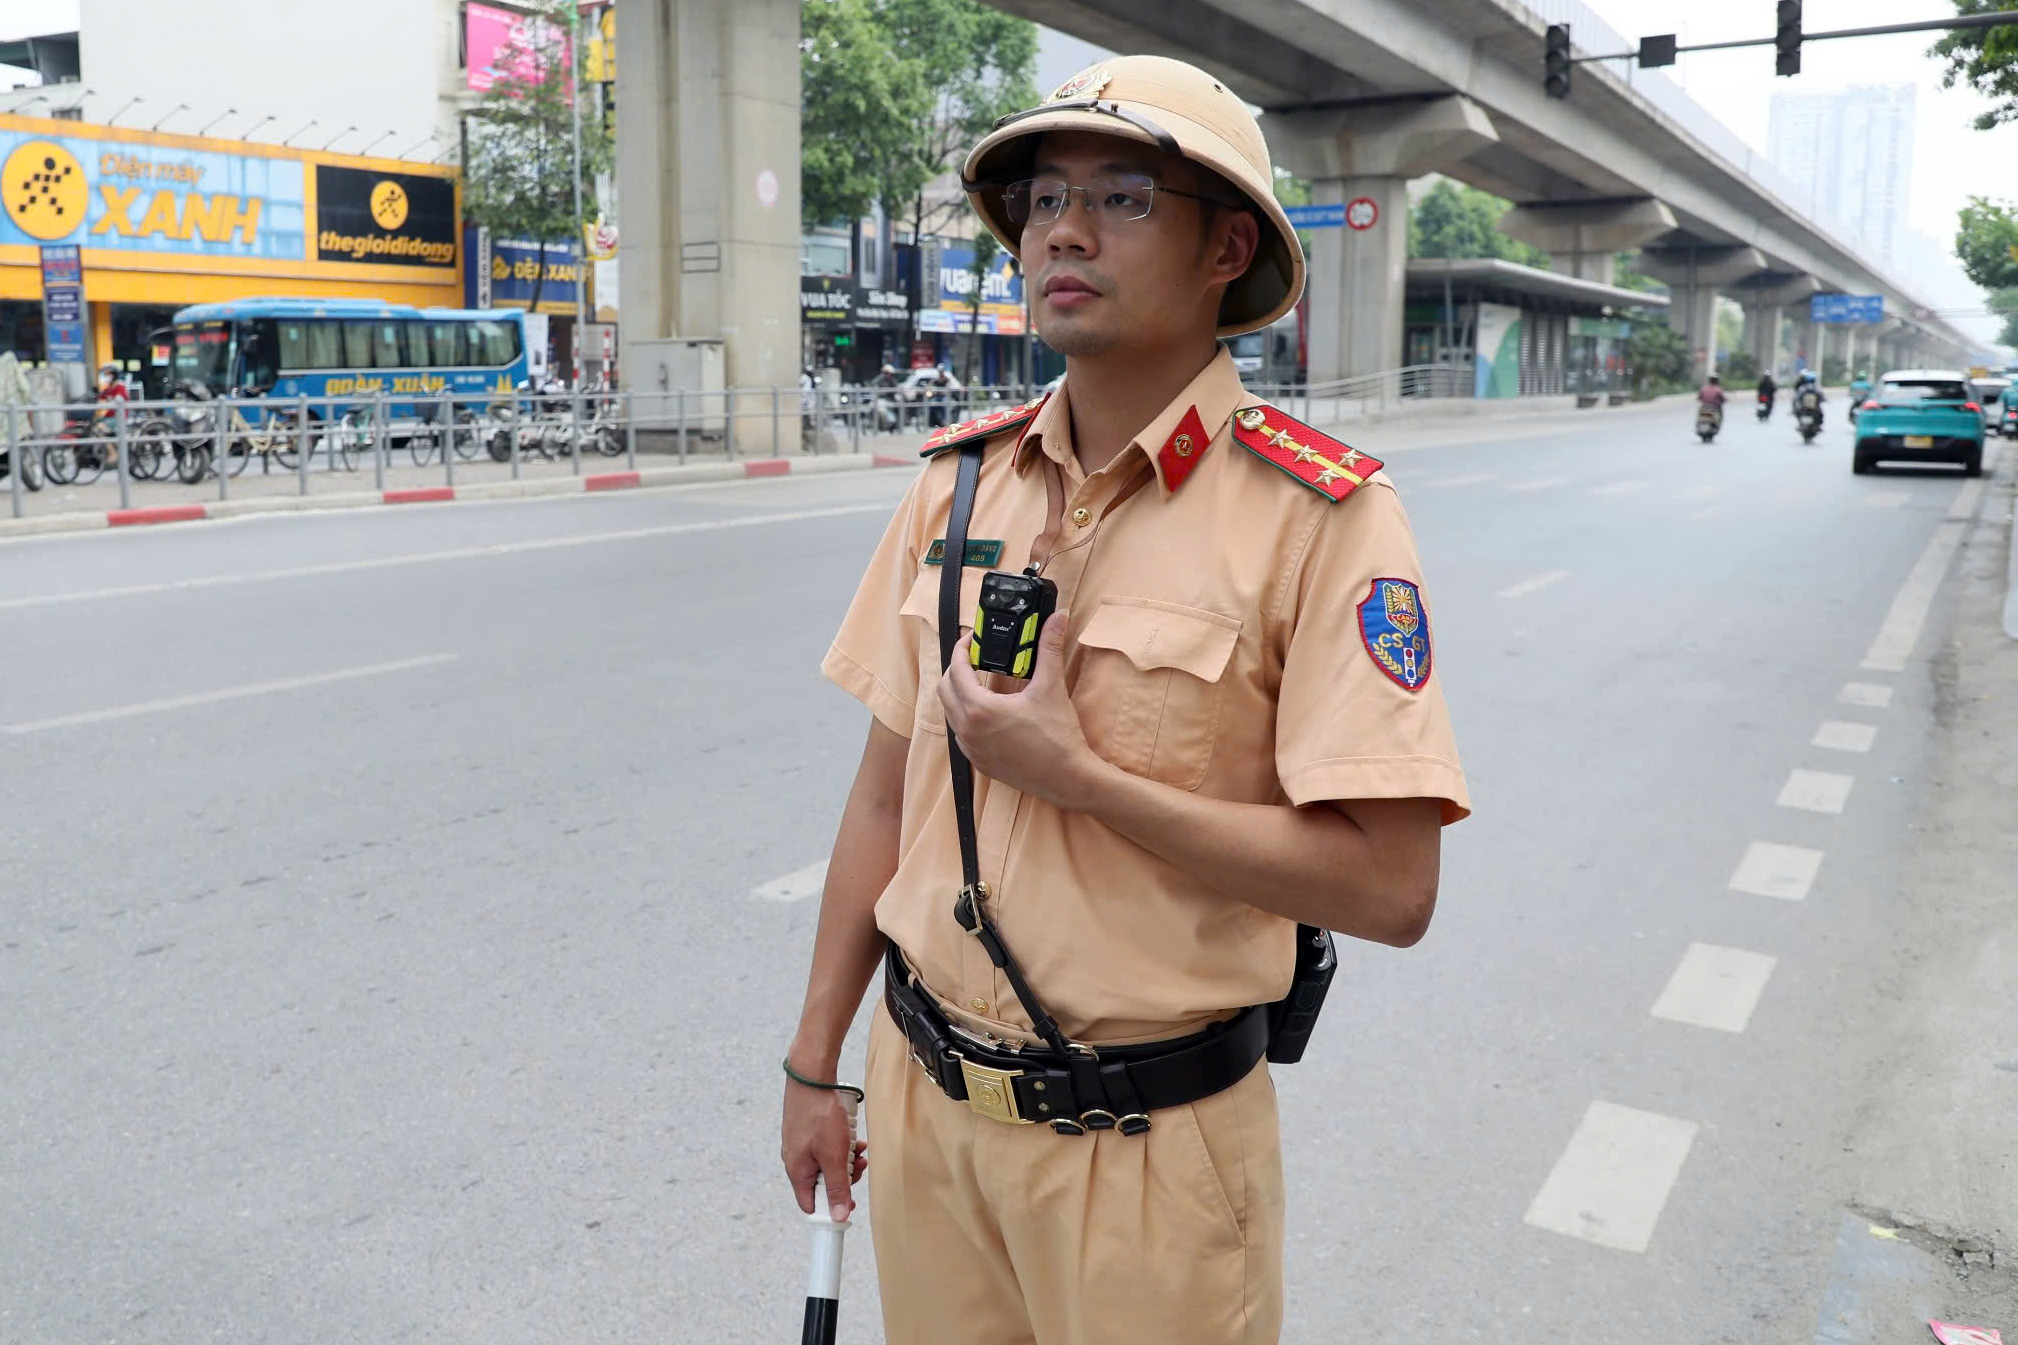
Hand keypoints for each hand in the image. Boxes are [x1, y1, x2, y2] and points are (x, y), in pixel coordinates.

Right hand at [780, 1078, 866, 1220]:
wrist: (811, 1078)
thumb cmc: (819, 1116)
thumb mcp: (833, 1156)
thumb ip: (837, 1188)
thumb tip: (839, 1217)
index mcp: (798, 1172)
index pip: (811, 1205)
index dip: (830, 1209)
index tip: (850, 1204)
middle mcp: (796, 1161)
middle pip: (822, 1183)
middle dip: (844, 1177)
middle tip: (859, 1167)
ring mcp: (801, 1145)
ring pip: (827, 1163)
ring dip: (845, 1159)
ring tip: (858, 1148)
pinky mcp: (808, 1132)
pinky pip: (826, 1147)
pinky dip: (840, 1145)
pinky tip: (852, 1136)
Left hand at [937, 618, 1102, 809]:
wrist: (1068, 778)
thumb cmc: (1058, 736)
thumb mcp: (1051, 687)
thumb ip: (1049, 648)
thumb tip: (1057, 617)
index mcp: (979, 709)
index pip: (956, 669)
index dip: (962, 649)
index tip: (973, 639)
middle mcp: (968, 730)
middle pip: (945, 690)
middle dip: (956, 670)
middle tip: (975, 658)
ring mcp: (971, 749)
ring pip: (951, 713)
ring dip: (960, 694)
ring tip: (981, 681)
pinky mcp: (979, 763)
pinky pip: (961, 734)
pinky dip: (967, 717)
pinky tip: (988, 712)